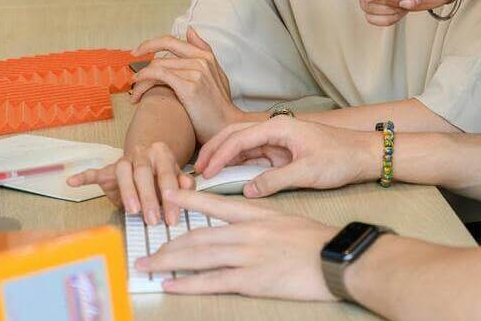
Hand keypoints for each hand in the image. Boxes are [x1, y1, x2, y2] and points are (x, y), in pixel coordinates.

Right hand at [67, 140, 183, 224]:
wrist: (146, 157)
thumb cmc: (162, 173)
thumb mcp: (176, 176)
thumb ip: (183, 183)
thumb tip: (187, 188)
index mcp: (161, 153)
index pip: (167, 175)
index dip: (171, 197)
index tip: (172, 218)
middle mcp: (142, 153)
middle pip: (144, 173)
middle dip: (149, 198)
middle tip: (153, 220)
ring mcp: (124, 160)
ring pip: (123, 173)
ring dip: (128, 192)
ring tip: (132, 211)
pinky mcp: (108, 170)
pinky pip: (95, 172)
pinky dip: (84, 176)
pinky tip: (72, 181)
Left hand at [130, 30, 243, 142]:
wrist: (226, 126)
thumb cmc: (219, 105)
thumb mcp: (217, 73)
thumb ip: (203, 51)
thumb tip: (190, 30)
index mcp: (206, 55)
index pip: (172, 41)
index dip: (152, 44)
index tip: (139, 51)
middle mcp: (201, 59)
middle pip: (162, 52)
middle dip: (142, 54)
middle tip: (130, 67)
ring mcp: (195, 71)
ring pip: (157, 67)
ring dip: (141, 79)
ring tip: (134, 92)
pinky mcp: (188, 86)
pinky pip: (159, 76)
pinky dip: (144, 82)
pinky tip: (137, 94)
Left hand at [137, 188, 336, 301]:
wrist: (334, 257)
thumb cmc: (317, 240)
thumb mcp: (287, 220)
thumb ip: (263, 222)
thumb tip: (246, 228)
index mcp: (256, 214)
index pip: (215, 204)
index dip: (188, 200)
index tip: (167, 194)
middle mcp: (246, 232)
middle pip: (198, 236)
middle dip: (168, 244)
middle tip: (146, 252)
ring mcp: (247, 255)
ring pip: (198, 256)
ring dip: (169, 262)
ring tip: (149, 267)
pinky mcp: (251, 279)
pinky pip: (212, 281)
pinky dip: (187, 283)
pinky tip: (171, 284)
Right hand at [194, 118, 376, 196]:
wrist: (362, 155)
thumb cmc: (340, 158)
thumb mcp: (307, 172)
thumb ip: (275, 180)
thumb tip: (249, 191)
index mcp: (280, 127)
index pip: (241, 137)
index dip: (220, 154)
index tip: (205, 171)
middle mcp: (276, 129)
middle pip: (236, 134)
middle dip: (214, 149)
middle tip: (196, 169)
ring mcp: (278, 141)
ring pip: (242, 145)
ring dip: (224, 157)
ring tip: (205, 173)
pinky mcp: (282, 152)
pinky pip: (254, 156)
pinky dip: (238, 164)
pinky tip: (226, 175)